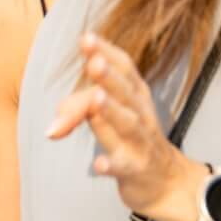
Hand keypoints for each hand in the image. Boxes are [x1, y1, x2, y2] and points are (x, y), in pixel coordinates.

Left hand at [46, 35, 203, 220]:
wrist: (166, 182)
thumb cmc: (133, 140)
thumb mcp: (112, 116)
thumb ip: (81, 108)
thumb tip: (54, 116)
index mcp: (136, 95)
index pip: (125, 67)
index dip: (106, 52)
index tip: (87, 38)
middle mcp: (141, 114)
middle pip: (126, 92)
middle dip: (109, 76)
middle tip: (93, 62)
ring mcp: (139, 142)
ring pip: (126, 124)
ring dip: (111, 111)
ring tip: (96, 98)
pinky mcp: (135, 170)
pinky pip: (122, 166)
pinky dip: (109, 164)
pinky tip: (97, 164)